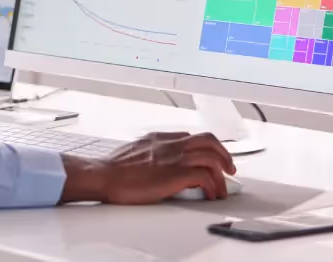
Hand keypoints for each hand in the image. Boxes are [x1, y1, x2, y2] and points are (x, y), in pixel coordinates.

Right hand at [59, 132, 235, 203]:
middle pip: (208, 140)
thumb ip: (148, 152)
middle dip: (223, 154)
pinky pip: (205, 176)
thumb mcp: (133, 151)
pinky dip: (212, 186)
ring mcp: (174, 157)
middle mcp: (170, 144)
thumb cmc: (113, 169)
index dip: (205, 148)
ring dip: (222, 172)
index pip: (191, 137)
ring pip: (211, 156)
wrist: (104, 174)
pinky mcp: (175, 174)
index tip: (209, 158)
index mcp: (160, 139)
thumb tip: (154, 162)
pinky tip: (210, 194)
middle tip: (228, 168)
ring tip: (223, 186)